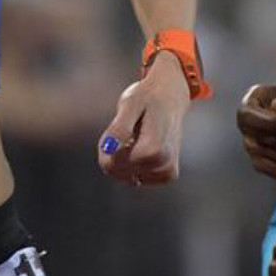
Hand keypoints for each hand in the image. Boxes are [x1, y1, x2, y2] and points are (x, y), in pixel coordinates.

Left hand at [98, 50, 189, 186]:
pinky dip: (135, 164)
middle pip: (118, 172)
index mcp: (152, 150)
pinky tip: (142, 145)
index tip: (113, 129)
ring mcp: (167, 172)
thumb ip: (118, 128)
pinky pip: (138, 178)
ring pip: (127, 176)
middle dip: (114, 153)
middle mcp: (163, 165)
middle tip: (125, 130)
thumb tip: (107, 149)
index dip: (105, 148)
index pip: (111, 164)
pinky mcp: (169, 174)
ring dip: (125, 158)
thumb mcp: (129, 105)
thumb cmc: (147, 98)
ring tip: (136, 136)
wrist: (170, 97)